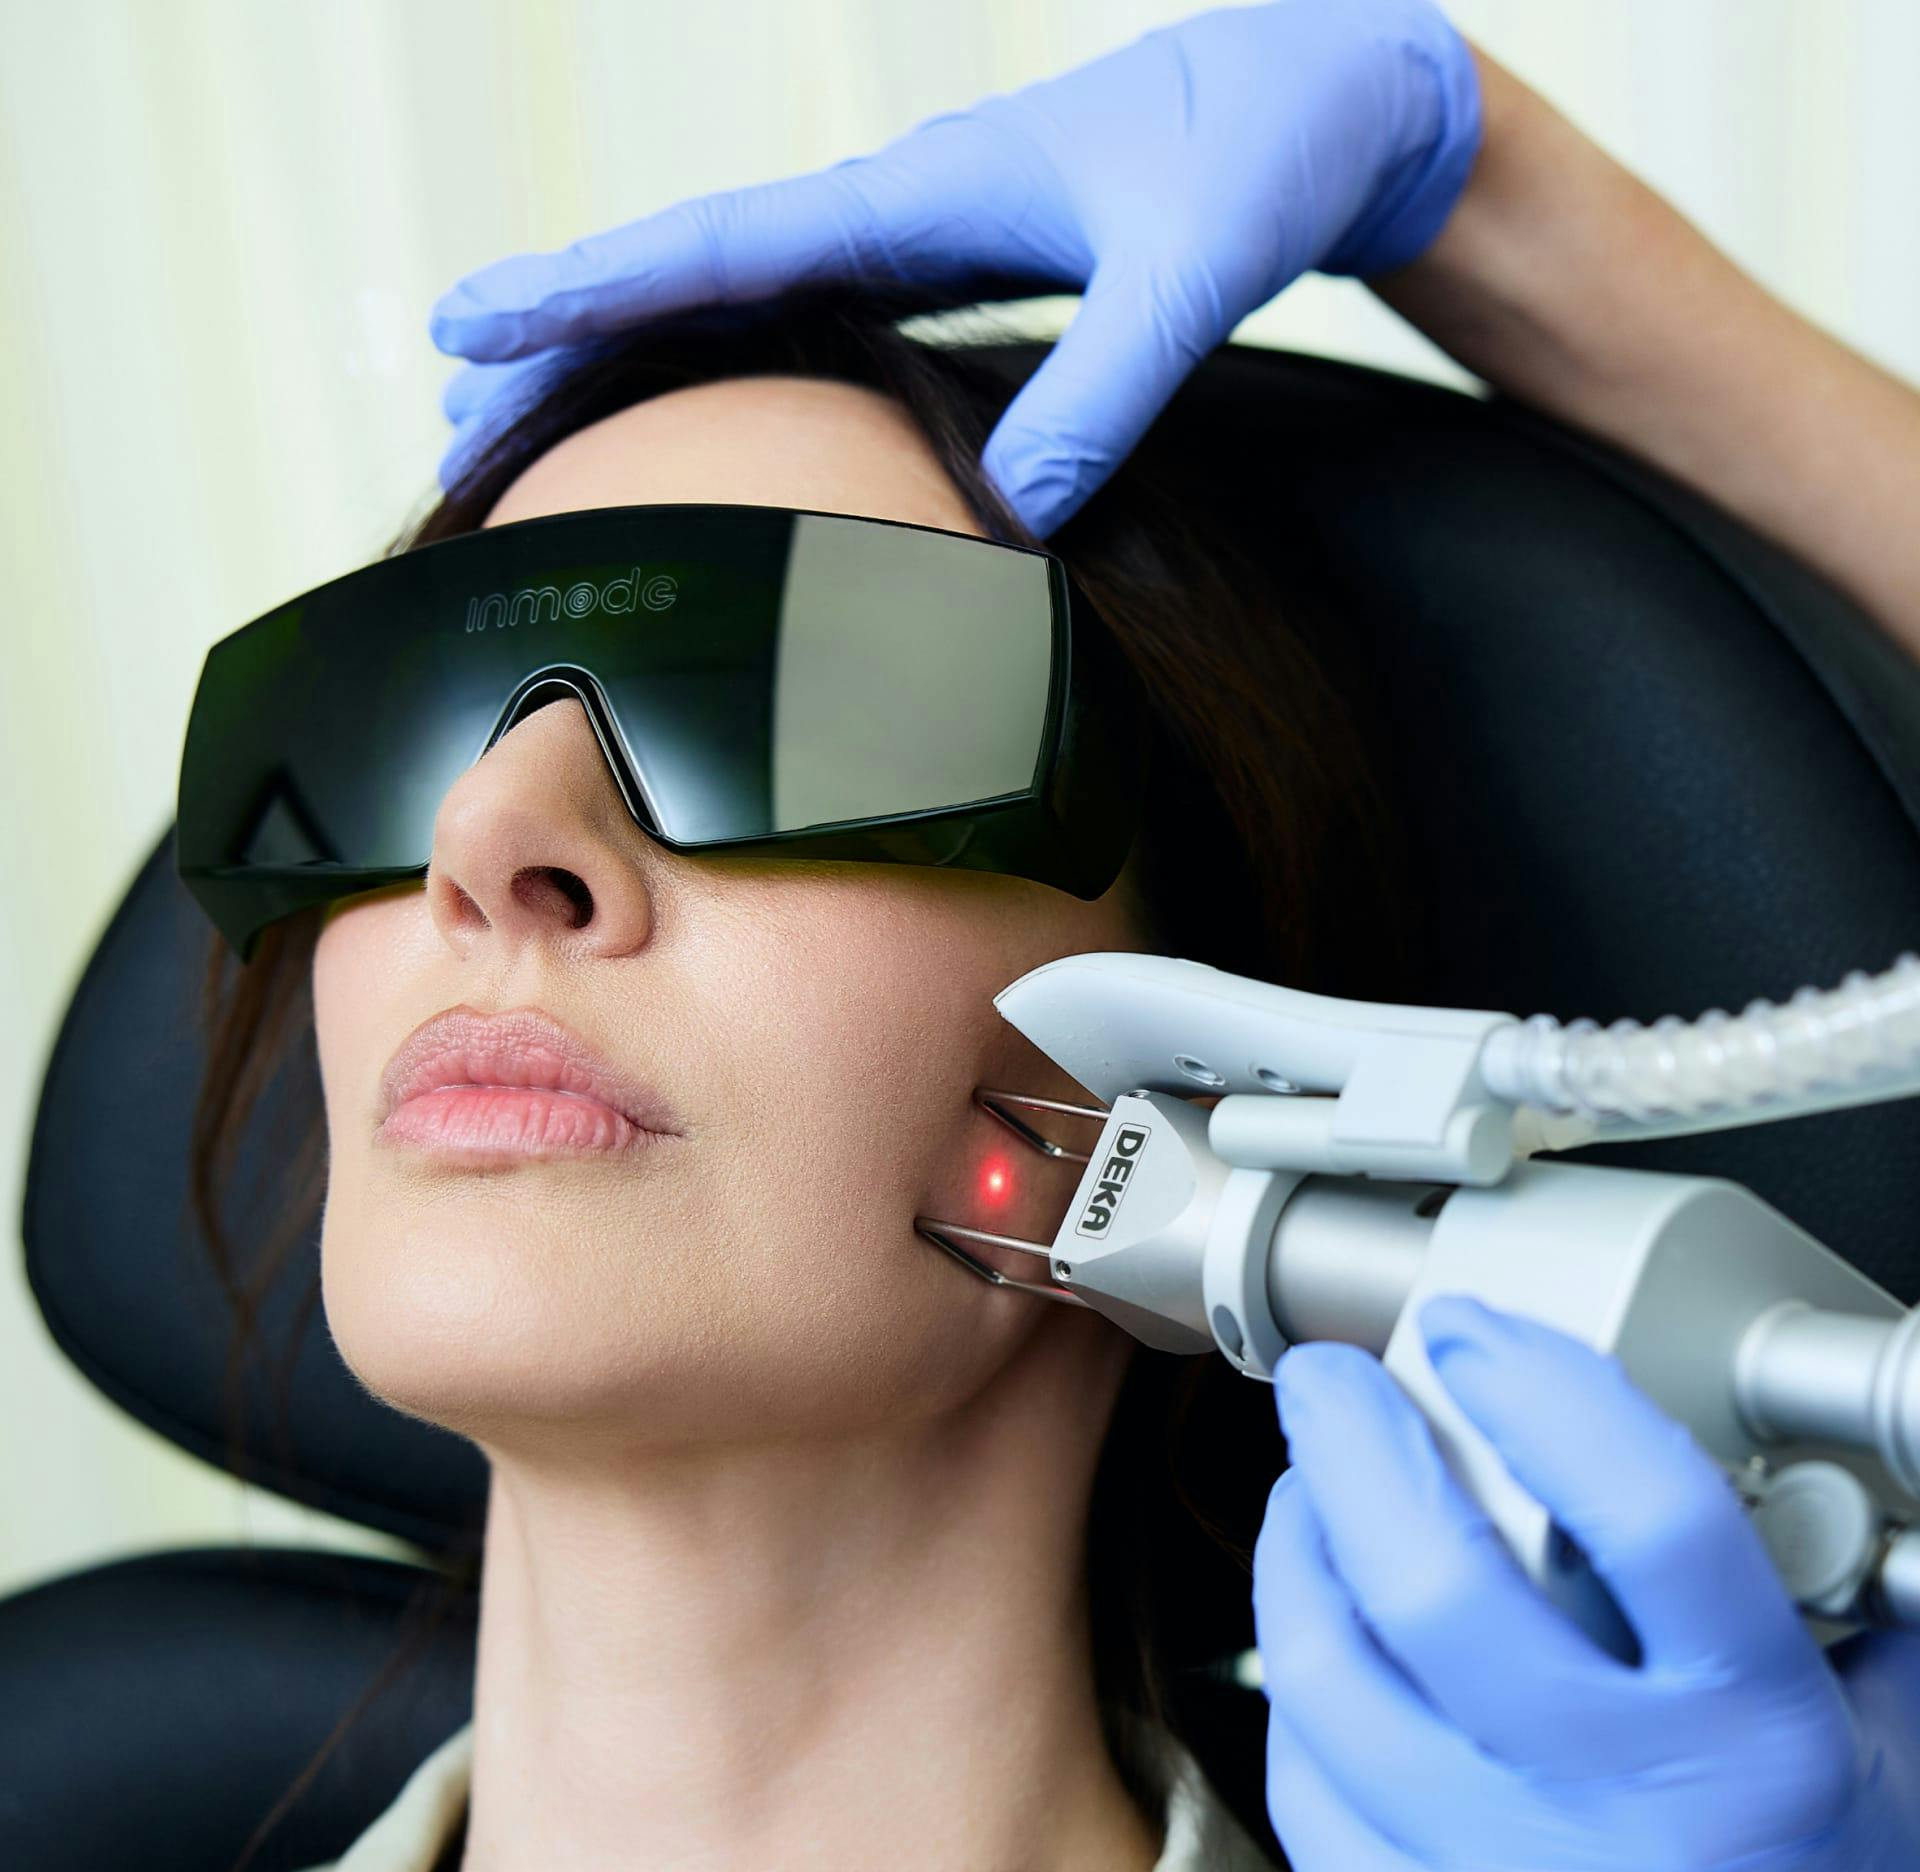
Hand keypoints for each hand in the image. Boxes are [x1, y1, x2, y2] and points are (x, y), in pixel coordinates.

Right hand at [427, 0, 1481, 532]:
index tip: (469, 327)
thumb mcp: (1188, 271)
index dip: (590, 293)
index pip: (719, 250)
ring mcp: (920, 238)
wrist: (1323, 94)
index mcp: (918, 194)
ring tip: (530, 426)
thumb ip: (1102, 386)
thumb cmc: (1258, 153)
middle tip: (455, 421)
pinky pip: (809, 320)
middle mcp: (897, 210)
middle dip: (569, 344)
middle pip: (692, 281)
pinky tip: (702, 408)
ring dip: (629, 359)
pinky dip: (729, 361)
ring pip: (737, 302)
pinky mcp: (959, 270)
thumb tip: (1013, 518)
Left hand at [1253, 1294, 1919, 1869]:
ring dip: (1293, 1550)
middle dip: (1350, 1445)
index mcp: (1758, 1746)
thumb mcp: (1883, 1757)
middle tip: (1329, 1382)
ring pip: (1326, 1673)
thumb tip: (1808, 1468)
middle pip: (1433, 1586)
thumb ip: (1841, 1610)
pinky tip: (1320, 1639)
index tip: (1471, 1330)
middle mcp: (1623, 1816)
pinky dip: (1293, 1687)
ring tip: (1307, 1495)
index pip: (1654, 1520)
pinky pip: (1303, 1782)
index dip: (1547, 1390)